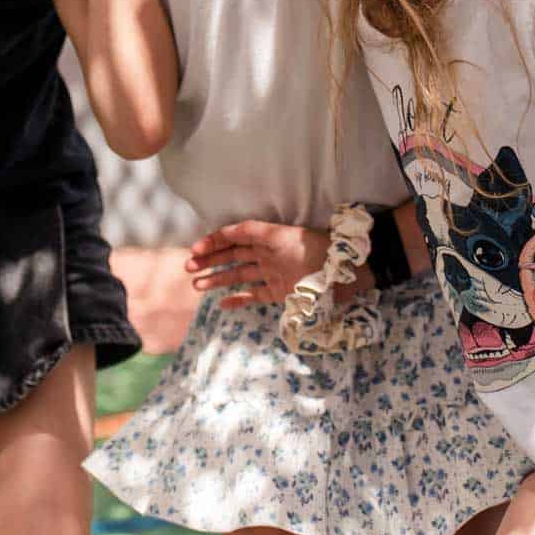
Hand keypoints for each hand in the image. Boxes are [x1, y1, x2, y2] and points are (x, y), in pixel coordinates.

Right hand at [187, 221, 333, 309]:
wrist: (346, 272)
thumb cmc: (317, 249)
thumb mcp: (285, 236)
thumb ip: (256, 233)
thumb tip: (228, 231)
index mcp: (267, 236)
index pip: (235, 235)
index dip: (215, 241)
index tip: (196, 249)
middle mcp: (267, 253)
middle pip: (232, 255)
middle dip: (210, 260)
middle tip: (188, 268)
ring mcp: (272, 274)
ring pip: (238, 275)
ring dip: (217, 279)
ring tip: (197, 285)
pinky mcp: (280, 292)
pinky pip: (254, 295)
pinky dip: (238, 299)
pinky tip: (221, 303)